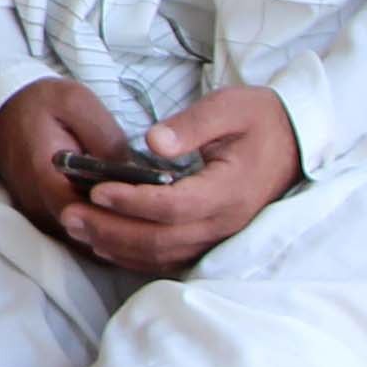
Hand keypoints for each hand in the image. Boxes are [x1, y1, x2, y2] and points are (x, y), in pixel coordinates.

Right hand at [0, 74, 139, 252]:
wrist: (2, 112)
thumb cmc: (40, 104)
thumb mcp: (76, 102)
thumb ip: (104, 136)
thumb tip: (133, 172)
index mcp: (45, 175)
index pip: (86, 213)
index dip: (120, 213)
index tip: (149, 199)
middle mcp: (39, 204)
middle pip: (89, 232)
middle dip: (124, 224)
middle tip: (156, 209)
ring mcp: (39, 215)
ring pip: (85, 238)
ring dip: (114, 229)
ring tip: (146, 212)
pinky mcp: (43, 217)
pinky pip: (78, 233)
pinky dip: (103, 228)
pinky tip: (125, 214)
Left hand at [0, 76, 300, 276]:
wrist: (296, 142)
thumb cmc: (261, 120)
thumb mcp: (230, 107)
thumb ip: (192, 124)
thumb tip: (152, 141)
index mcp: (228, 190)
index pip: (172, 206)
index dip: (132, 202)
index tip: (97, 188)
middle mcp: (224, 223)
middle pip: (159, 239)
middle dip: (111, 229)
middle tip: (70, 215)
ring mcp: (219, 237)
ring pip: (161, 255)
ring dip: (116, 246)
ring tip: (76, 228)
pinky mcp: (212, 241)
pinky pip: (169, 258)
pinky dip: (134, 256)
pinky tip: (105, 243)